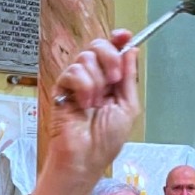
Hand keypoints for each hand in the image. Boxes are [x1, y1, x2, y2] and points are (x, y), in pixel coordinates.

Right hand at [28, 31, 140, 194]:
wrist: (86, 158)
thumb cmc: (106, 141)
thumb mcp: (128, 107)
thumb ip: (129, 78)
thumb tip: (131, 51)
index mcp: (111, 82)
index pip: (113, 50)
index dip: (118, 40)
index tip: (125, 36)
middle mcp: (94, 78)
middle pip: (98, 47)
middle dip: (109, 58)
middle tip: (114, 80)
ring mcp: (77, 83)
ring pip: (86, 58)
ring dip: (97, 80)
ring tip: (96, 102)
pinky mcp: (62, 88)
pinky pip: (73, 72)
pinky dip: (83, 87)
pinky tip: (84, 104)